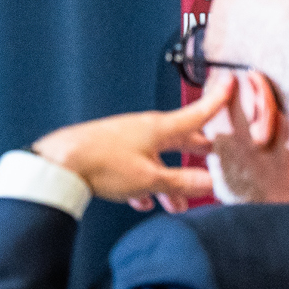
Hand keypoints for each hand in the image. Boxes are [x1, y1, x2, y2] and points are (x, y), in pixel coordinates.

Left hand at [31, 72, 235, 212]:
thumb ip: (181, 182)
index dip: (216, 102)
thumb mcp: (149, 178)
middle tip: (211, 153)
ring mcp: (125, 139)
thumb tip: (210, 183)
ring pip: (156, 158)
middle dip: (196, 148)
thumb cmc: (103, 164)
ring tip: (177, 203)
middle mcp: (143, 129)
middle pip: (178, 137)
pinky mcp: (109, 151)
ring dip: (169, 178)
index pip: (196, 113)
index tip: (229, 84)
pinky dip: (144, 182)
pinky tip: (142, 201)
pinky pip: (135, 166)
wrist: (59, 163)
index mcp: (158, 128)